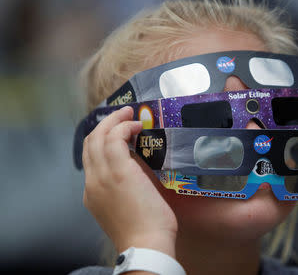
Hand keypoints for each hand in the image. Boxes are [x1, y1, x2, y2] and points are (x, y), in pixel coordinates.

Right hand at [82, 106, 176, 254]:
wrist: (145, 244)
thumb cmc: (144, 230)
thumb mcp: (125, 206)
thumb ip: (124, 187)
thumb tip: (135, 168)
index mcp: (93, 192)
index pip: (91, 157)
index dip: (102, 139)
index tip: (117, 130)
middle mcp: (92, 182)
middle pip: (90, 143)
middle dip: (105, 124)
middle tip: (122, 115)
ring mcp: (102, 176)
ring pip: (98, 137)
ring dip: (113, 120)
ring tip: (128, 114)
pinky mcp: (118, 171)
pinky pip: (114, 139)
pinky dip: (123, 127)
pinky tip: (135, 126)